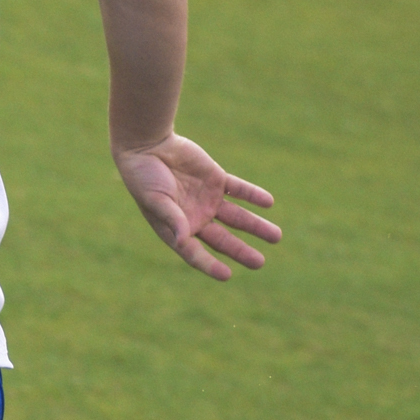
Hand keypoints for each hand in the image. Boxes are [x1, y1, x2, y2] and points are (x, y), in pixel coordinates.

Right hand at [112, 133, 280, 280]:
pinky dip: (253, 195)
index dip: (210, 265)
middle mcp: (195, 218)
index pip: (195, 252)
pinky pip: (239, 189)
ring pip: (237, 216)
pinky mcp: (216, 180)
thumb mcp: (155, 199)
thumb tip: (183, 240)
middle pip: (223, 239)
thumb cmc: (143, 176)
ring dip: (256, 226)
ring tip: (276, 236)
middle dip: (241, 251)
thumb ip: (172, 218)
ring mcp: (207, 199)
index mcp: (176, 229)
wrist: (147, 145)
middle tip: (260, 263)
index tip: (227, 275)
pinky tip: (269, 202)